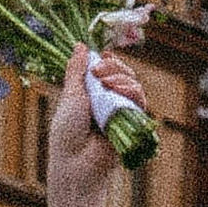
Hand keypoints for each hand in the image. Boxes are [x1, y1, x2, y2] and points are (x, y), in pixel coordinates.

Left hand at [44, 41, 143, 206]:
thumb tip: (80, 45)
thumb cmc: (67, 132)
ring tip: (107, 84)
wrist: (76, 162)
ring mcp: (121, 111)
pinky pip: (139, 100)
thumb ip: (77, 70)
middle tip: (98, 71)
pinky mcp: (132, 122)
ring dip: (122, 78)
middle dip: (114, 67)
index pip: (107, 69)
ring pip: (133, 84)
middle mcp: (108, 101)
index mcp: (92, 93)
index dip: (107, 61)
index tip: (101, 57)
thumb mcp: (71, 95)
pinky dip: (131, 91)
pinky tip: (118, 92)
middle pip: (123, 73)